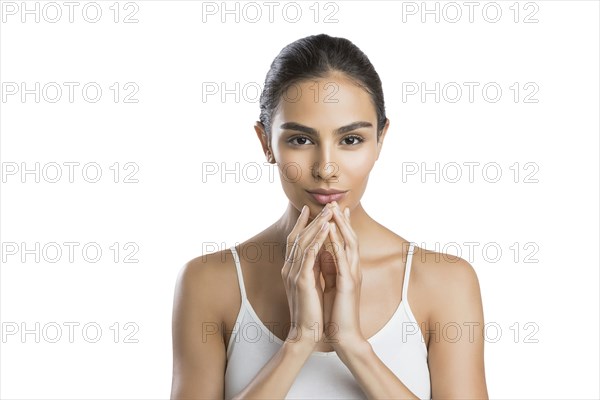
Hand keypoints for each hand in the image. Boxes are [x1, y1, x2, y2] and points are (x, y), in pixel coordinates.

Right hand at [281, 204, 333, 348]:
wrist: (306, 332)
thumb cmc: (311, 310)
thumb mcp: (311, 284)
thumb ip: (312, 268)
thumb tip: (319, 252)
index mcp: (292, 269)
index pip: (296, 240)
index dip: (303, 224)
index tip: (311, 210)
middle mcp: (289, 268)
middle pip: (299, 237)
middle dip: (312, 220)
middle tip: (325, 206)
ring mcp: (294, 274)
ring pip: (304, 242)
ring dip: (317, 225)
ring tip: (328, 212)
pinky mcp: (301, 281)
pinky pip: (309, 255)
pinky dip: (317, 240)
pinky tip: (325, 230)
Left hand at [320, 202, 366, 352]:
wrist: (343, 335)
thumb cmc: (337, 312)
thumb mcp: (331, 284)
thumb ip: (329, 268)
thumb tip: (323, 252)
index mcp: (348, 269)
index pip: (345, 242)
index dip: (341, 225)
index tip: (335, 210)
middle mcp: (353, 268)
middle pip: (350, 237)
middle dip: (343, 220)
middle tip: (336, 203)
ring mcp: (352, 274)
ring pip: (349, 243)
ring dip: (341, 225)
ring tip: (334, 210)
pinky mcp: (348, 283)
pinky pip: (342, 258)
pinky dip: (336, 243)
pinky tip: (330, 231)